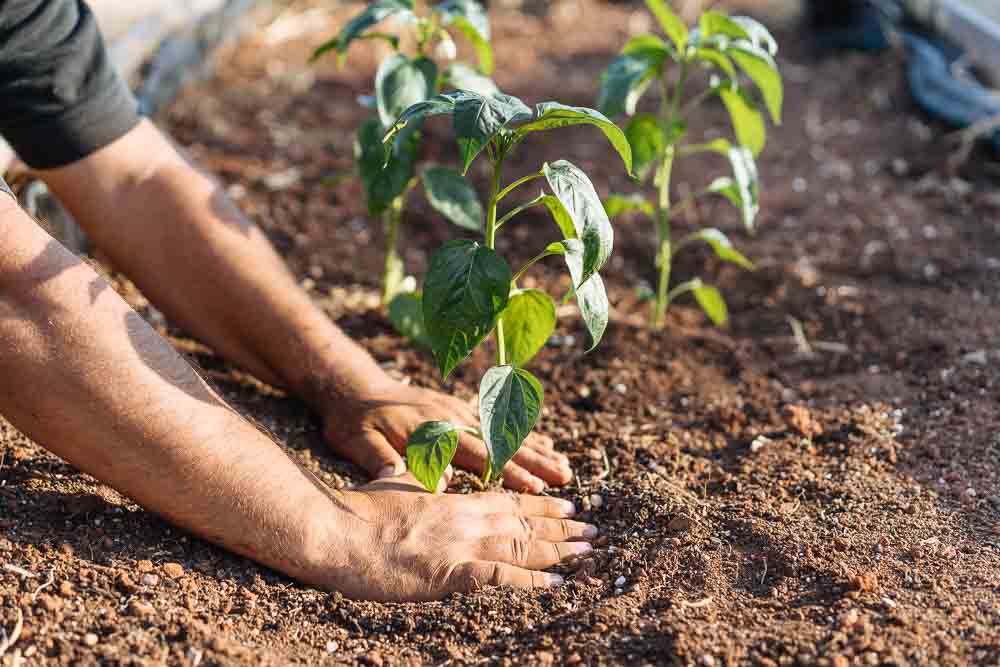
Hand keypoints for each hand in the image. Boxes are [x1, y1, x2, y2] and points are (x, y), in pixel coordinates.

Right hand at [309, 471, 595, 600]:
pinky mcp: (449, 573)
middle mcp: (465, 518)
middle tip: (594, 529)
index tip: (568, 504)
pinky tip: (557, 584)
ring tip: (588, 551)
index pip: (508, 499)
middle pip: (524, 521)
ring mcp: (459, 545)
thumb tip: (437, 470)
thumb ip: (422, 478)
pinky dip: (532, 580)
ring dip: (559, 549)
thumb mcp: (396, 483)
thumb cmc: (359, 509)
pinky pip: (501, 576)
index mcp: (453, 498)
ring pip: (522, 544)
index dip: (541, 504)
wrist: (336, 531)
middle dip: (562, 526)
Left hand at [321, 378, 571, 491]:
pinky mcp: (457, 408)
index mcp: (432, 431)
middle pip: (500, 441)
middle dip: (535, 461)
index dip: (507, 472)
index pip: (477, 455)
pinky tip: (542, 442)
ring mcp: (457, 411)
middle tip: (566, 477)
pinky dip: (521, 432)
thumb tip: (408, 480)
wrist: (351, 384)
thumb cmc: (352, 419)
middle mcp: (451, 418)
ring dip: (536, 448)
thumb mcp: (357, 440)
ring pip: (504, 431)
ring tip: (564, 464)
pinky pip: (496, 421)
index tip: (534, 487)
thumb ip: (383, 459)